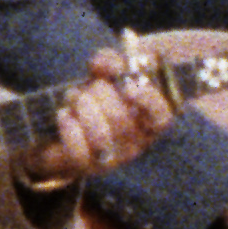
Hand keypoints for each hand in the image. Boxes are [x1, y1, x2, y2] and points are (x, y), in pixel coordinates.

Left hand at [14, 43, 170, 188]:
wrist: (68, 130)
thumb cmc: (97, 99)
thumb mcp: (107, 74)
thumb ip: (110, 62)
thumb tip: (104, 65)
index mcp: (149, 121)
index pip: (162, 118)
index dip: (148, 102)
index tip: (129, 85)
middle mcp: (135, 143)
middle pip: (122, 120)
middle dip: (101, 94)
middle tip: (91, 86)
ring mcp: (112, 158)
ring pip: (101, 137)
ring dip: (83, 107)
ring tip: (75, 97)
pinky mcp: (86, 166)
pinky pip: (79, 151)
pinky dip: (68, 126)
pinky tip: (65, 114)